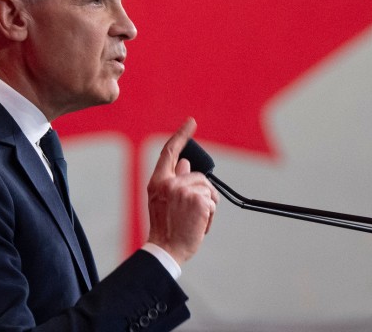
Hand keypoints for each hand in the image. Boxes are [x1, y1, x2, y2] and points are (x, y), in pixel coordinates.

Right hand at [145, 118, 217, 264]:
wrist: (166, 250)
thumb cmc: (165, 227)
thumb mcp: (164, 200)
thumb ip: (173, 180)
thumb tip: (185, 162)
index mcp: (158, 181)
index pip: (170, 152)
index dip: (181, 135)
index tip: (191, 122)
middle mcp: (169, 183)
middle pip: (197, 176)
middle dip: (202, 193)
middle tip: (192, 214)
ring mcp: (183, 191)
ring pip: (207, 189)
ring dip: (207, 205)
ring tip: (194, 221)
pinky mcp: (198, 200)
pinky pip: (213, 202)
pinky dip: (211, 215)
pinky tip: (199, 225)